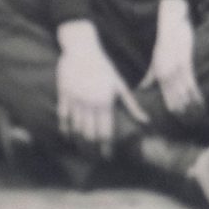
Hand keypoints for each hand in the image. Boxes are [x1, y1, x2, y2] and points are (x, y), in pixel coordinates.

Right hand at [56, 21, 144, 156]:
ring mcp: (75, 100)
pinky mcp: (63, 96)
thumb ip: (131, 105)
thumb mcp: (119, 85)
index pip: (105, 131)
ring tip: (83, 151)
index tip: (108, 157)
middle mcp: (90, 103)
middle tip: (95, 158)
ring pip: (75, 128)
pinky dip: (65, 129)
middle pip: (89, 134)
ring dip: (79, 141)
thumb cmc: (104, 68)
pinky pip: (63, 117)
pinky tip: (68, 136)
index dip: (106, 146)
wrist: (82, 50)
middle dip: (93, 149)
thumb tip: (145, 121)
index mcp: (105, 102)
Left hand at [139, 0, 205, 123]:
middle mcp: (166, 74)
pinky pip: (192, 82)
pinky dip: (196, 94)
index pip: (166, 97)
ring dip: (192, 106)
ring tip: (199, 117)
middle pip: (176, 99)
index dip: (173, 109)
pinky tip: (201, 102)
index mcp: (158, 75)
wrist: (171, 23)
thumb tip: (142, 90)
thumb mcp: (155, 61)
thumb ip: (150, 77)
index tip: (179, 119)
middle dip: (184, 112)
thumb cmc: (164, 43)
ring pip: (185, 93)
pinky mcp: (186, 61)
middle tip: (191, 124)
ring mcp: (177, 68)